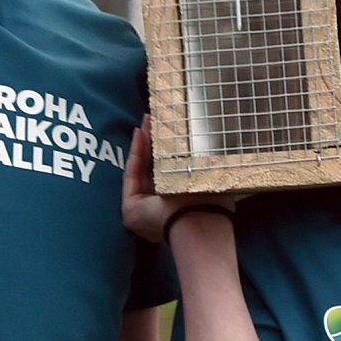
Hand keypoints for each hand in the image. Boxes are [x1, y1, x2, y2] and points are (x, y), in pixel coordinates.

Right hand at [121, 124, 237, 242]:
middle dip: (152, 143)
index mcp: (179, 203)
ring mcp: (142, 211)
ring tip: (147, 121)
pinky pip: (131, 176)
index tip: (167, 128)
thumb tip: (205, 145)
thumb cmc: (209, 201)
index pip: (169, 173)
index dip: (165, 150)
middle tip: (154, 119)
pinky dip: (135, 154)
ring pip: (141, 170)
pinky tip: (139, 134)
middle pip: (152, 170)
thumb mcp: (203, 176)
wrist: (197, 220)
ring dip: (143, 144)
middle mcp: (159, 209)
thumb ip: (197, 164)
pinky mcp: (130, 210)